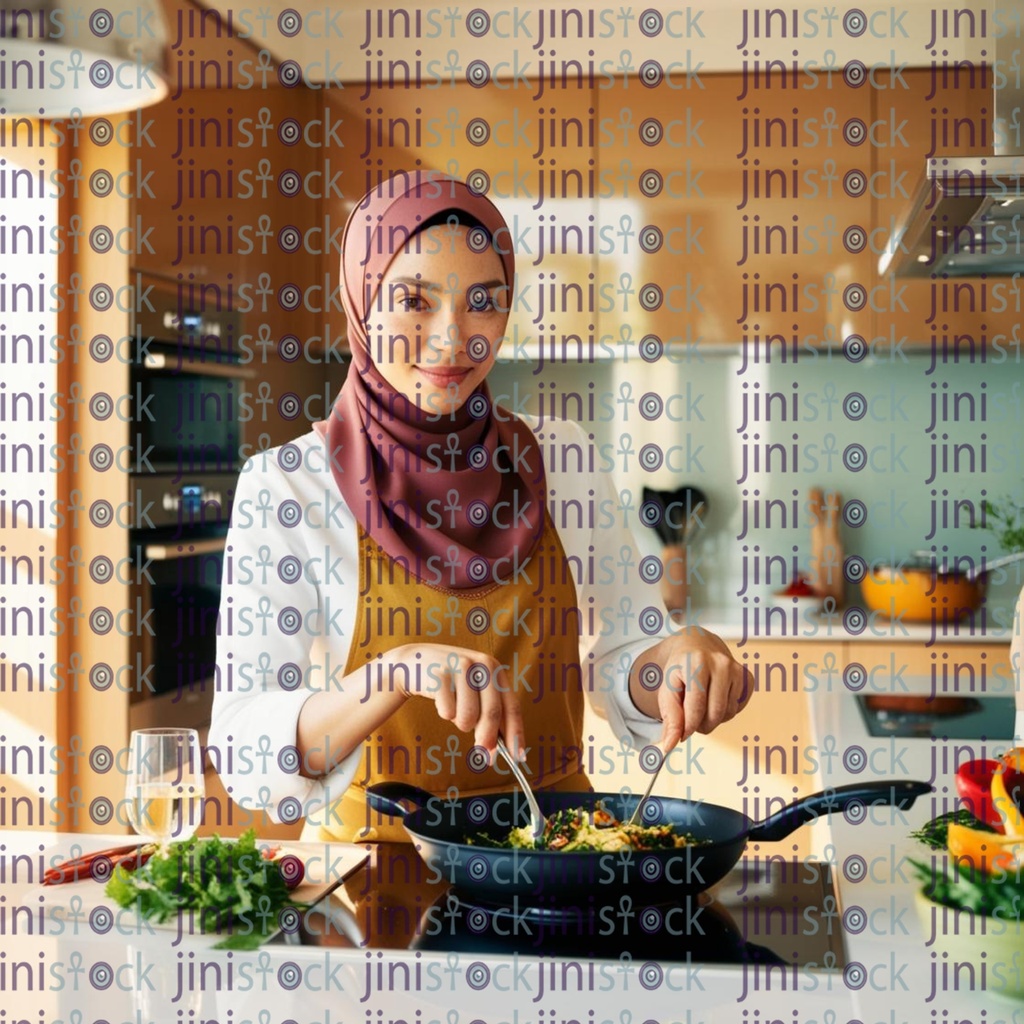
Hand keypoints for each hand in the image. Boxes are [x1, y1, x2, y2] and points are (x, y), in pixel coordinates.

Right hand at [388, 643, 525, 760]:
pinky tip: (439, 699)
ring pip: (468, 716)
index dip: (515, 733)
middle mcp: (482, 665)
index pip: (512, 706)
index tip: (518, 757)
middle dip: (488, 739)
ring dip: (461, 723)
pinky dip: (444, 713)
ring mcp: (461, 667)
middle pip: (492, 713)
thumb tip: (494, 752)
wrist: (413, 663)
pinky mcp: (440, 674)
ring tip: (454, 710)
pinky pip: (447, 712)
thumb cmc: (449, 684)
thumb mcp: (474, 691)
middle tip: (483, 754)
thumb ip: (488, 716)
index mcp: (495, 670)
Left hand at [629, 629, 751, 750]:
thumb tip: (669, 745)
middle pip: (715, 713)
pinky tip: (716, 700)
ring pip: (728, 713)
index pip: (696, 707)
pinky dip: (726, 712)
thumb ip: (670, 719)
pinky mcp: (747, 677)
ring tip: (702, 707)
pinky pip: (738, 709)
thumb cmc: (680, 670)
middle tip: (692, 720)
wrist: (696, 646)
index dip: (689, 727)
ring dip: (713, 719)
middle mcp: (720, 663)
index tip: (683, 734)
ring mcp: (736, 669)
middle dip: (702, 725)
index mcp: (696, 663)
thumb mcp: (667, 690)